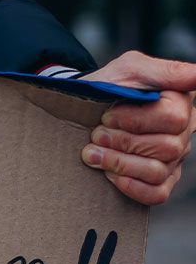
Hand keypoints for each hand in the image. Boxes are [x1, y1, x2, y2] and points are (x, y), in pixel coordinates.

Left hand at [81, 51, 195, 204]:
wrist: (80, 112)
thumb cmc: (107, 88)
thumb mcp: (130, 70)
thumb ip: (164, 71)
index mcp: (181, 102)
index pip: (173, 117)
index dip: (134, 120)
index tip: (107, 116)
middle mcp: (183, 132)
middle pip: (167, 146)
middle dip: (122, 142)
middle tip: (96, 135)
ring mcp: (174, 158)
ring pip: (158, 170)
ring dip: (119, 163)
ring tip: (93, 153)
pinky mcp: (161, 180)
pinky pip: (157, 194)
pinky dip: (130, 186)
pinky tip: (109, 174)